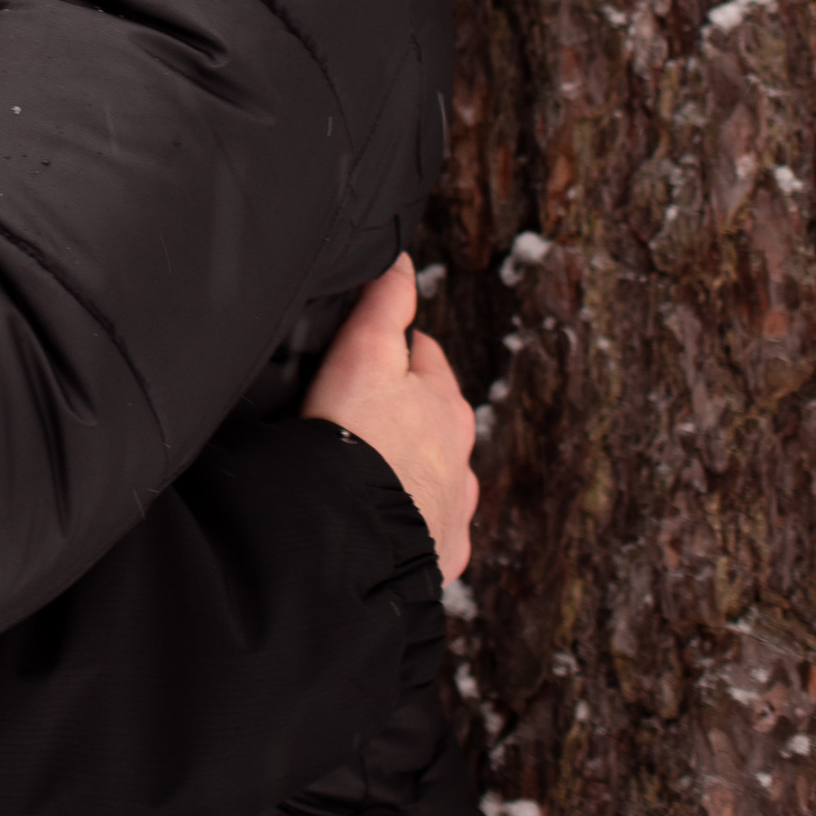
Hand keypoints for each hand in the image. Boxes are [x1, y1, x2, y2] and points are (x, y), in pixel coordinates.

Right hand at [302, 256, 478, 581]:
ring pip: (437, 474)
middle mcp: (462, 458)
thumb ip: (385, 303)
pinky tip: (379, 519)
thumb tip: (402, 261)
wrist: (354, 540)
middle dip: (408, 410)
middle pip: (437, 418)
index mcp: (447, 404)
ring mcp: (454, 510)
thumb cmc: (356, 441)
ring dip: (412, 468)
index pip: (425, 356)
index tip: (369, 349)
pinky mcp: (441, 554)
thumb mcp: (364, 353)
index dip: (394, 347)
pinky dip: (408, 518)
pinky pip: (427, 528)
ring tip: (369, 470)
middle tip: (361, 408)